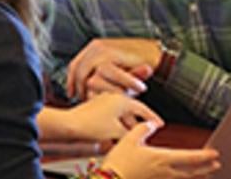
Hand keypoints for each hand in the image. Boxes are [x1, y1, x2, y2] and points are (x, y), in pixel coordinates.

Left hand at [38, 93, 162, 141]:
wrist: (69, 125)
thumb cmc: (91, 126)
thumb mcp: (115, 131)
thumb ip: (131, 133)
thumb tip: (141, 134)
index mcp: (122, 100)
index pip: (142, 109)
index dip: (152, 118)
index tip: (161, 124)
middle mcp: (114, 97)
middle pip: (133, 108)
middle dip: (142, 118)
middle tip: (151, 127)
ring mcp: (105, 100)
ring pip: (123, 110)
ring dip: (130, 120)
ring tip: (135, 129)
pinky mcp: (97, 105)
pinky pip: (113, 112)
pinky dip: (119, 119)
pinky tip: (118, 128)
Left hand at [67, 38, 161, 99]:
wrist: (154, 53)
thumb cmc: (136, 63)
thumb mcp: (115, 69)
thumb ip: (102, 75)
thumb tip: (89, 88)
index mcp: (93, 47)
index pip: (75, 65)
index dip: (71, 81)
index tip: (72, 94)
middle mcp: (95, 47)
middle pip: (78, 72)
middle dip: (80, 89)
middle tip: (87, 102)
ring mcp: (101, 49)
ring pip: (87, 76)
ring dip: (94, 90)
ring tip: (102, 100)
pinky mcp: (111, 53)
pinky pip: (104, 74)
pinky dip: (109, 85)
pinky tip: (111, 92)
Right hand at [102, 121, 220, 178]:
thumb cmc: (118, 164)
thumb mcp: (129, 139)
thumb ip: (142, 129)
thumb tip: (151, 124)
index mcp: (161, 158)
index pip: (190, 157)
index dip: (204, 156)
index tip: (215, 154)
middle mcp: (164, 173)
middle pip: (191, 172)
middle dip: (206, 168)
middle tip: (216, 164)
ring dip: (197, 176)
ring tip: (205, 173)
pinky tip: (181, 178)